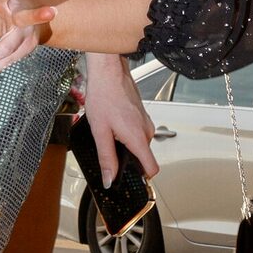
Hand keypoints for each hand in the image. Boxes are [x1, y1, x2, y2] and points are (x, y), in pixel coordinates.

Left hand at [81, 50, 158, 180]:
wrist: (108, 72)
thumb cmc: (104, 95)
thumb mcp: (100, 131)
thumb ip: (106, 158)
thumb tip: (109, 178)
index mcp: (138, 137)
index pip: (152, 168)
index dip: (141, 177)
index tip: (129, 180)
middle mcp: (147, 131)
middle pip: (142, 157)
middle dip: (127, 159)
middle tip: (109, 151)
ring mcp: (146, 122)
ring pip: (139, 144)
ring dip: (125, 145)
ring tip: (108, 133)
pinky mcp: (142, 116)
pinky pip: (137, 133)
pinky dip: (126, 134)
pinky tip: (112, 124)